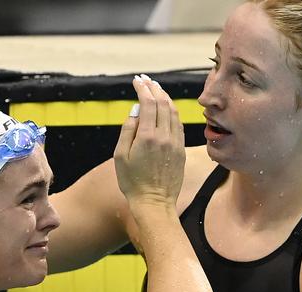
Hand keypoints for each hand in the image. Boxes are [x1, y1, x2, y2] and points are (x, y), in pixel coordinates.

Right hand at [113, 75, 184, 208]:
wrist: (154, 203)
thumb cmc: (132, 182)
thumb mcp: (120, 156)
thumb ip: (128, 130)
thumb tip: (136, 110)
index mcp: (148, 136)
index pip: (148, 103)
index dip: (143, 88)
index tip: (137, 80)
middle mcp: (165, 136)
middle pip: (163, 103)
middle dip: (154, 88)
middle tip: (145, 80)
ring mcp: (175, 143)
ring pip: (173, 112)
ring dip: (165, 97)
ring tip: (156, 89)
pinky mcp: (181, 150)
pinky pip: (178, 124)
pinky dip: (172, 112)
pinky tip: (166, 108)